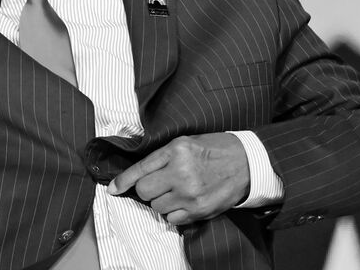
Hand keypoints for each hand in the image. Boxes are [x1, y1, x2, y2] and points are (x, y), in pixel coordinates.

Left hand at [107, 133, 248, 225]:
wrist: (247, 163)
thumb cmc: (215, 149)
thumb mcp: (186, 141)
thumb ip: (162, 156)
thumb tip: (139, 174)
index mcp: (176, 150)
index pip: (140, 169)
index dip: (123, 181)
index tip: (112, 190)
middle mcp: (181, 172)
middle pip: (144, 191)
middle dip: (148, 188)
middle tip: (161, 182)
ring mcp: (190, 194)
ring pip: (156, 206)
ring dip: (161, 200)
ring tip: (178, 189)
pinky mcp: (199, 210)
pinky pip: (172, 218)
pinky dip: (174, 212)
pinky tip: (185, 201)